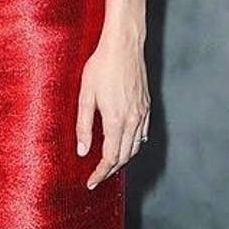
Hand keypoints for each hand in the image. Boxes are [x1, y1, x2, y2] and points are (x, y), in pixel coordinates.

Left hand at [75, 30, 149, 189]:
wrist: (123, 45)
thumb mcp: (85, 94)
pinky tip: (126, 143)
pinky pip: (143, 133)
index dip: (100, 173)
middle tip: (97, 176)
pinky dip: (134, 144)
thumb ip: (83, 124)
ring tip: (110, 163)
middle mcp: (132, 120)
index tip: (91, 182)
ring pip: (135, 147)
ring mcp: (142, 113)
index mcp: (116, 120)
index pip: (110, 158)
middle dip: (111, 170)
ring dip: (123, 158)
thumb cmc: (101, 66)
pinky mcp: (146, 105)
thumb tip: (82, 150)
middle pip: (124, 156)